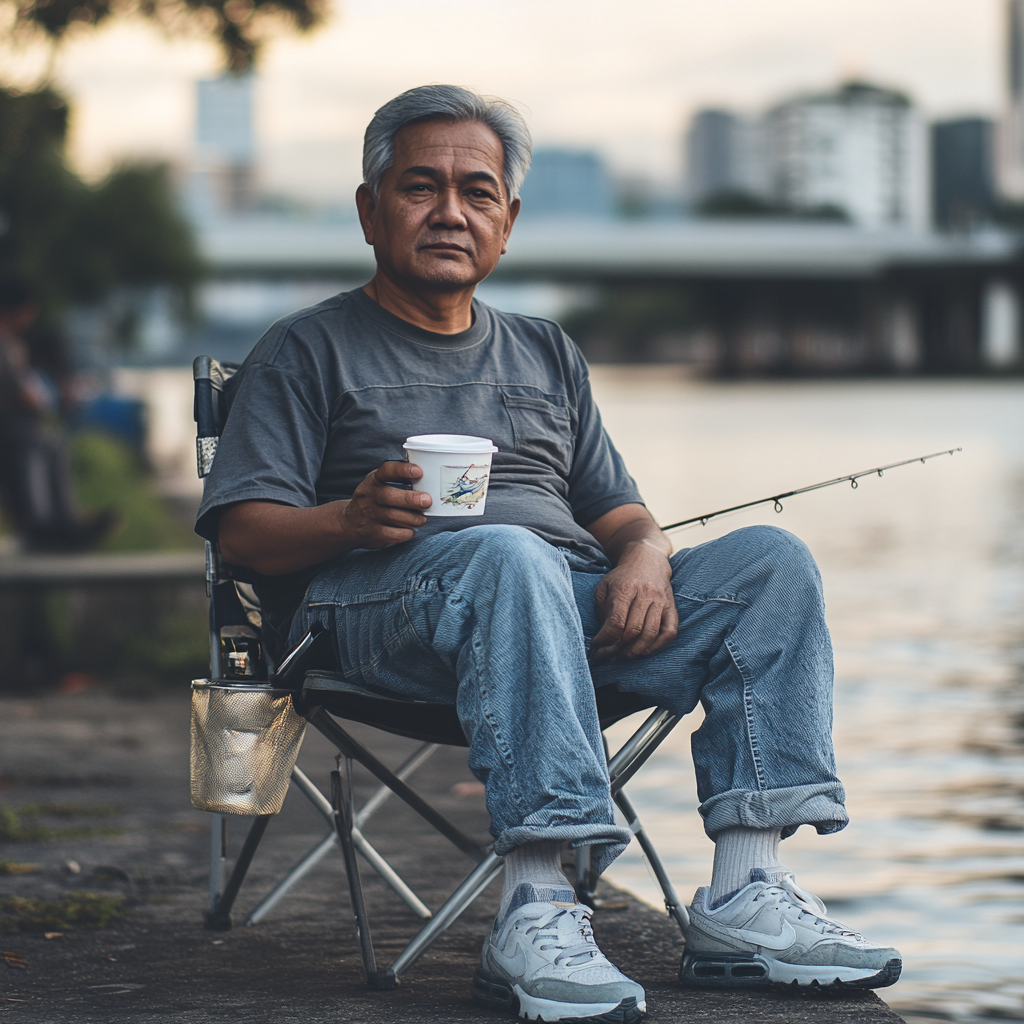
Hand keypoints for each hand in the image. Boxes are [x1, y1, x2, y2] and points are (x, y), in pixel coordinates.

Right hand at [338, 460, 431, 548]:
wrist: (350, 523)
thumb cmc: (374, 500)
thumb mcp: (379, 484)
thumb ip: (398, 479)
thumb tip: (429, 478)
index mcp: (374, 481)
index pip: (386, 471)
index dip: (402, 470)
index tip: (418, 472)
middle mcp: (370, 497)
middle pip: (390, 497)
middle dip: (411, 499)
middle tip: (427, 501)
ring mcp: (371, 516)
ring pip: (397, 517)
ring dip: (414, 518)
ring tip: (422, 518)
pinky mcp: (375, 534)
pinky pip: (397, 534)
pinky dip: (408, 532)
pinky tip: (410, 529)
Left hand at [590, 543, 677, 660]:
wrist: (647, 560)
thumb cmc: (622, 578)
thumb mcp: (604, 587)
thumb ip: (602, 610)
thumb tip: (603, 636)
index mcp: (625, 588)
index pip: (616, 621)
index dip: (605, 639)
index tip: (596, 646)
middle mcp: (645, 594)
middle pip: (633, 630)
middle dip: (618, 648)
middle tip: (609, 655)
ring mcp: (661, 601)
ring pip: (651, 633)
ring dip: (636, 650)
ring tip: (624, 655)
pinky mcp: (671, 607)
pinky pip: (669, 632)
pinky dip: (657, 646)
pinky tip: (644, 650)